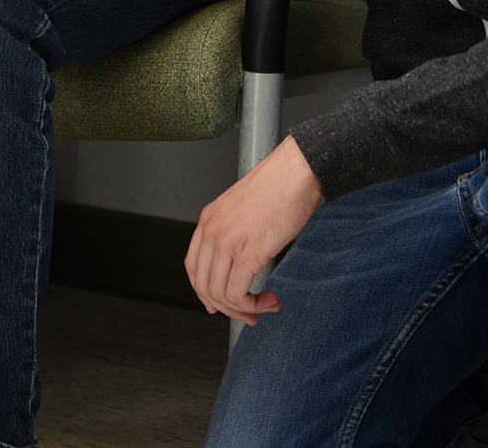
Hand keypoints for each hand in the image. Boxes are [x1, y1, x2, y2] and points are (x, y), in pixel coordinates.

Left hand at [185, 136, 323, 324]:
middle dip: (225, 308)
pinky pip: (238, 293)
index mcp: (209, 218)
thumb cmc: (279, 186)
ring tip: (263, 308)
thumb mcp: (243, 209)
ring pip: (220, 294)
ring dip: (242, 310)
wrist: (294, 173)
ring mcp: (227, 242)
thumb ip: (236, 230)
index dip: (203, 290)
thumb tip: (243, 259)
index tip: (217, 303)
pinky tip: (269, 301)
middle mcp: (212, 230)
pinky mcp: (248, 253)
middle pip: (203, 285)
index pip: (193, 265)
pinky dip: (252, 306)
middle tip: (247, 315)